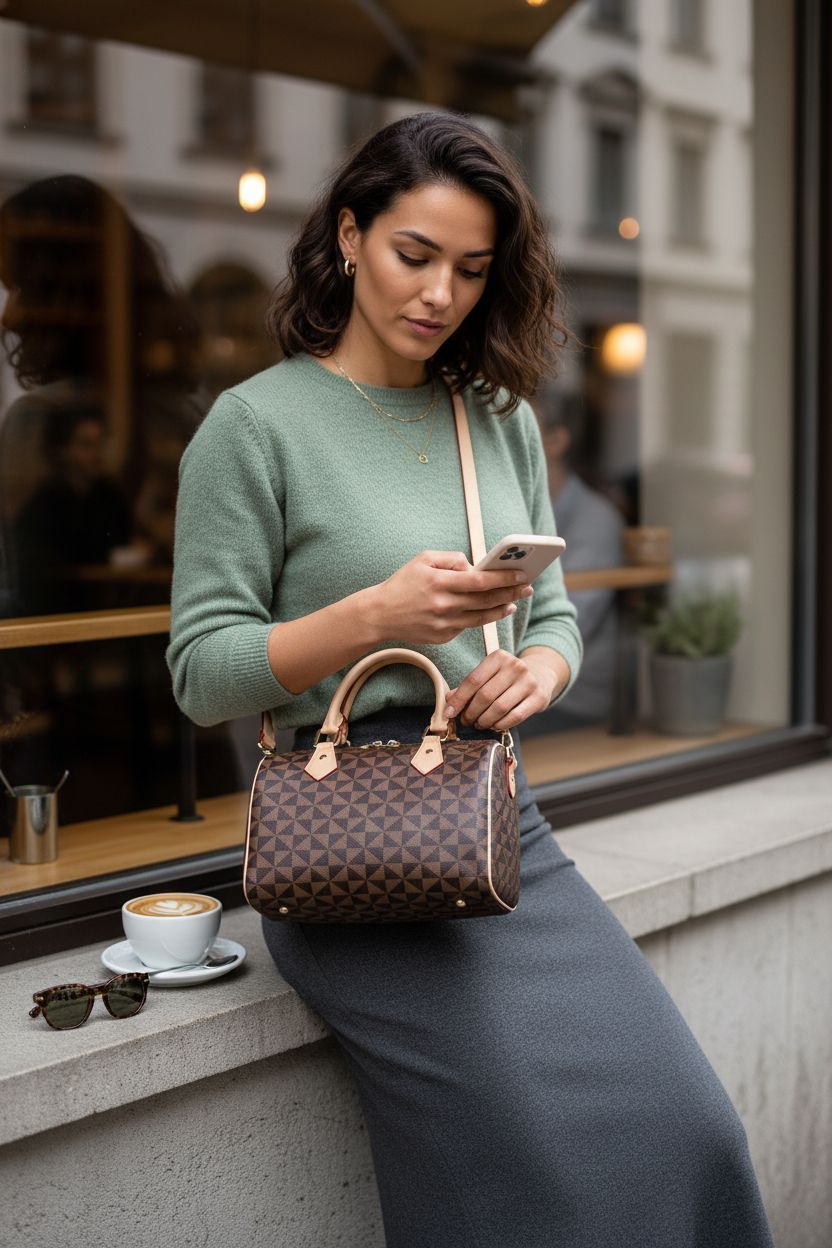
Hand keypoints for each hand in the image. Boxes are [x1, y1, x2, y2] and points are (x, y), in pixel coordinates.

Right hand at [369, 550, 532, 645]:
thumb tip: (475, 566)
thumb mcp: (423, 559)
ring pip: (482, 617)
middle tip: (527, 587)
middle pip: (486, 600)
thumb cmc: (403, 583)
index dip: (504, 578)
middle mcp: (443, 605)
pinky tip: (492, 610)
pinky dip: (481, 617)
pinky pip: (468, 626)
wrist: (380, 614)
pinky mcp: (442, 637)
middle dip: (510, 593)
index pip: (480, 581)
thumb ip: (452, 558)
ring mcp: (443, 624)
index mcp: (439, 582)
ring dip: (501, 609)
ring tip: (514, 601)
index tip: (521, 575)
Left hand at [445, 648, 564, 732]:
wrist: (540, 675)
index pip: (473, 680)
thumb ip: (468, 686)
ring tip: (479, 724)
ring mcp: (529, 682)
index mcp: (499, 657)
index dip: (459, 699)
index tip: (449, 713)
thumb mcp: (488, 674)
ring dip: (484, 720)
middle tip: (466, 721)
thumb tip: (449, 700)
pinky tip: (494, 725)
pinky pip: (515, 717)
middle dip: (471, 713)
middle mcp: (515, 666)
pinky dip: (501, 724)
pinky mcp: (539, 698)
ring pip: (499, 708)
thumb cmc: (506, 678)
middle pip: (485, 696)